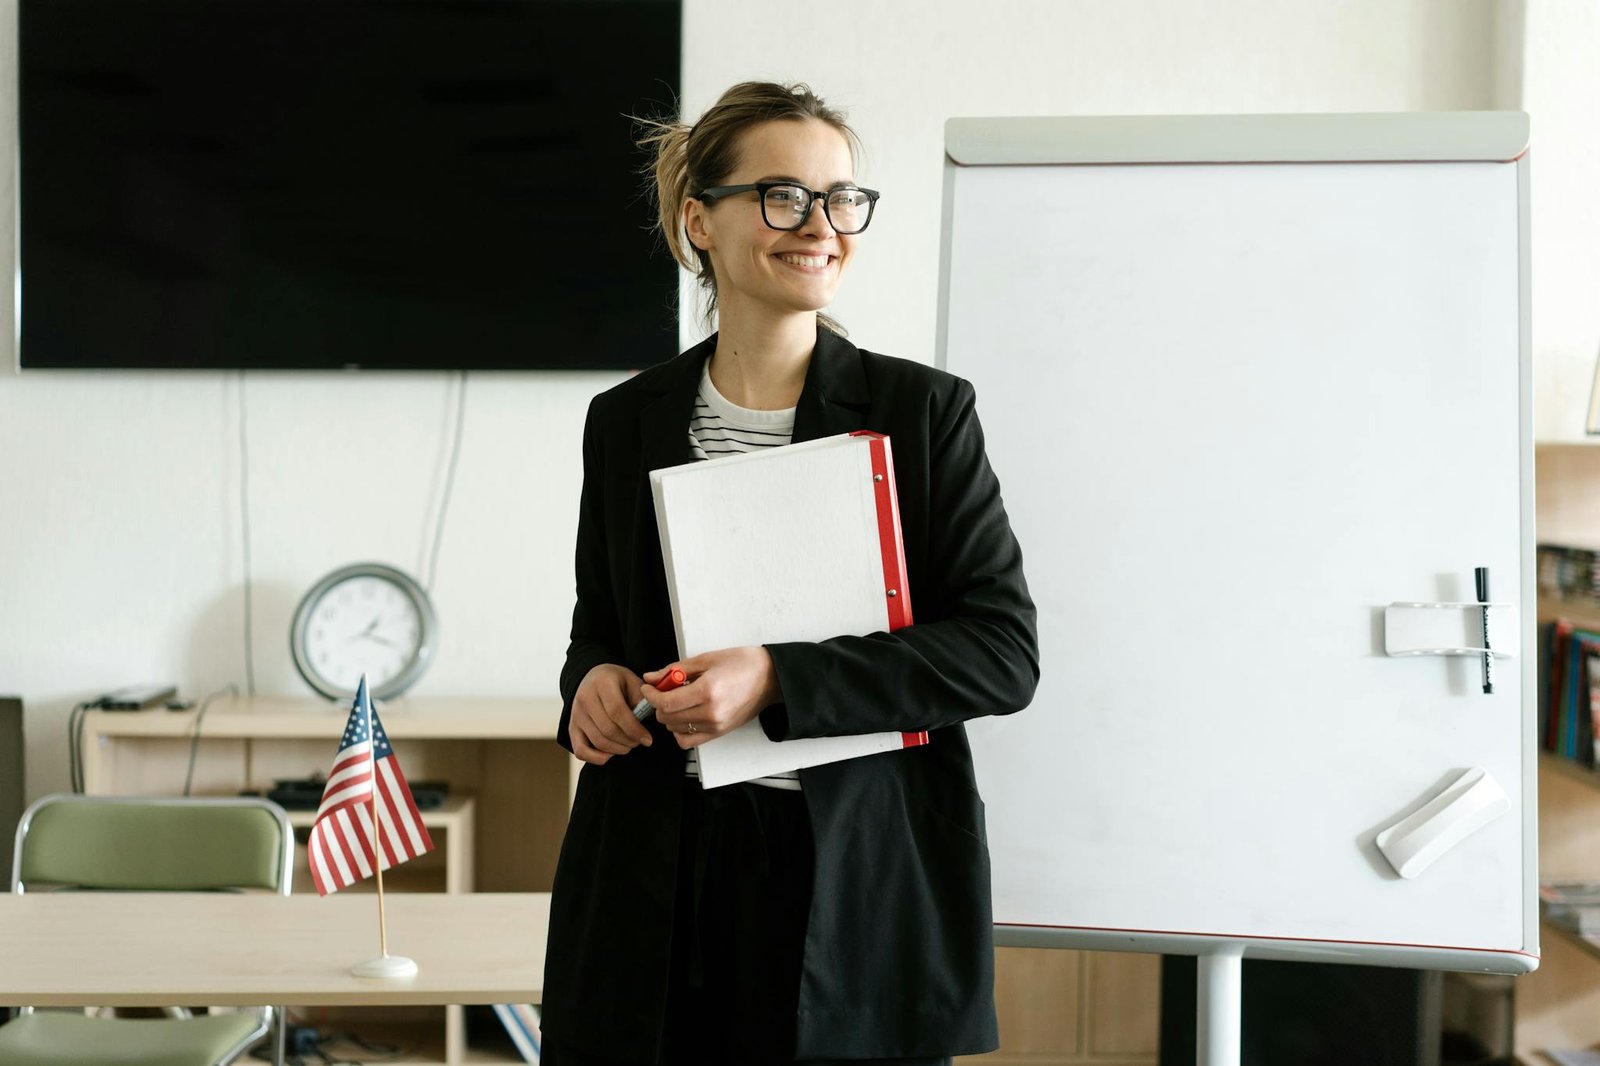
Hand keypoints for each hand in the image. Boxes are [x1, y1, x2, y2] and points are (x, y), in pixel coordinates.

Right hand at [569, 664, 650, 765]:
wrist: (594, 678)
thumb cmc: (617, 682)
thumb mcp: (632, 681)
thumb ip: (641, 698)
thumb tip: (645, 718)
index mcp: (602, 683)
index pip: (617, 711)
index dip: (634, 729)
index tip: (647, 739)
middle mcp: (585, 698)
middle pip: (608, 729)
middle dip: (629, 741)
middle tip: (640, 741)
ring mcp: (576, 714)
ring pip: (598, 741)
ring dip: (618, 749)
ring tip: (629, 745)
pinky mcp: (572, 728)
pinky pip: (581, 750)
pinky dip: (596, 758)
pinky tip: (611, 753)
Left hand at [645, 647, 781, 749]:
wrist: (770, 678)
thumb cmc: (742, 663)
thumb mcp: (706, 659)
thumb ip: (676, 670)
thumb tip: (652, 677)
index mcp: (708, 691)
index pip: (667, 703)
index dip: (651, 696)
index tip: (648, 687)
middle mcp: (711, 713)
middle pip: (668, 718)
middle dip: (658, 704)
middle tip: (662, 691)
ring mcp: (716, 726)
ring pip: (676, 730)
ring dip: (669, 717)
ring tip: (676, 701)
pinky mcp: (719, 733)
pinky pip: (689, 741)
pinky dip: (680, 730)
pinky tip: (684, 716)